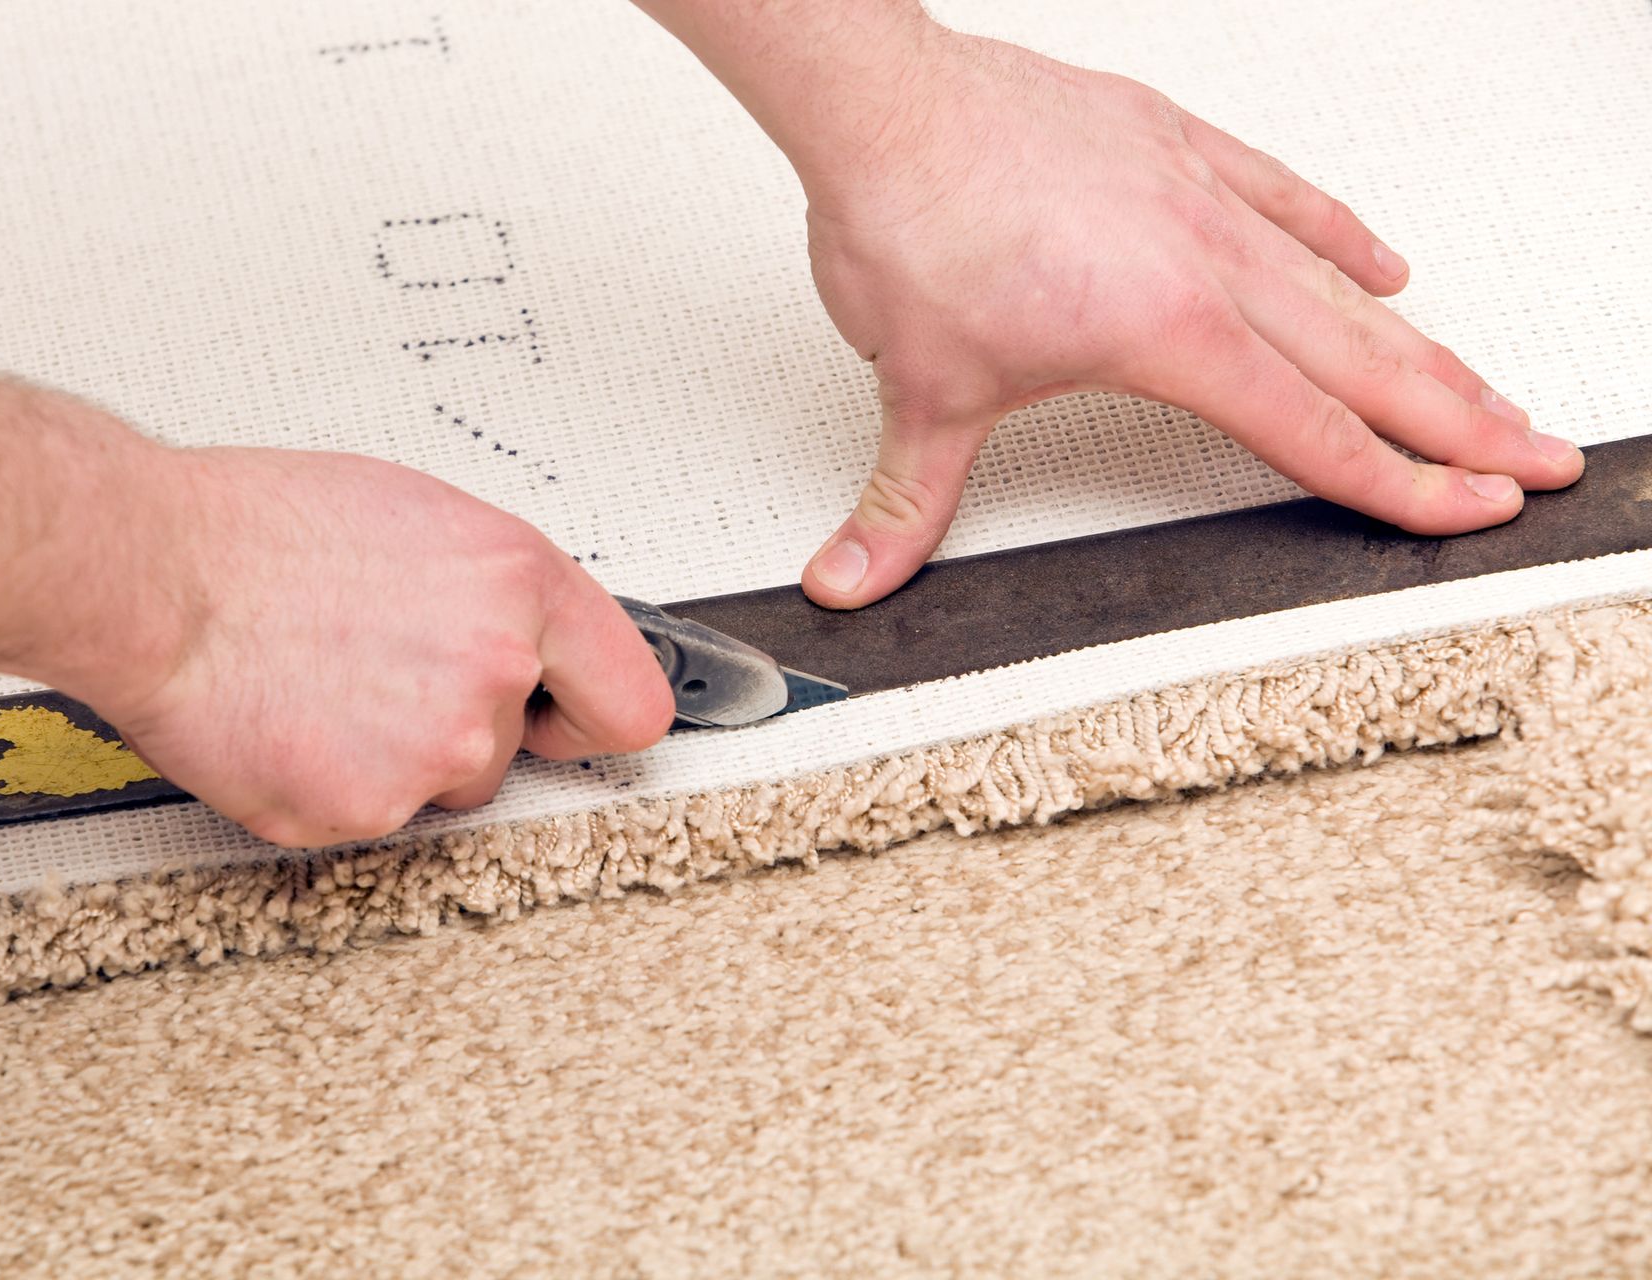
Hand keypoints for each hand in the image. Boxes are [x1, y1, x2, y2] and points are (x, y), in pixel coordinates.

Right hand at [67, 447, 674, 847]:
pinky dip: (326, 783)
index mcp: (520, 586)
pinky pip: (365, 815)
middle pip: (509, 748)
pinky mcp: (362, 809)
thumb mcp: (417, 517)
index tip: (568, 720)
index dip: (592, 715)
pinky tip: (286, 719)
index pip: (632, 701)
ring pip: (436, 784)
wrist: (148, 575)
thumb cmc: (255, 529)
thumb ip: (492, 593)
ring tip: (315, 681)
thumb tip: (521, 638)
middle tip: (374, 670)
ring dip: (388, 754)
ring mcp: (432, 751)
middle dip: (454, 724)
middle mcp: (492, 672)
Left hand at [795, 33, 1583, 607]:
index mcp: (1165, 333)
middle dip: (1462, 423)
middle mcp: (1203, 262)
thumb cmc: (910, 226)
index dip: (1399, 485)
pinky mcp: (1176, 145)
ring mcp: (1197, 198)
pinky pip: (1287, 195)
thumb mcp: (916, 393)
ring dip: (1423, 345)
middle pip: (1364, 364)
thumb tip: (853, 579)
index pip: (1309, 434)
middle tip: (1536, 460)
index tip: (1468, 511)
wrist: (885, 108)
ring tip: (1484, 389)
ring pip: (1342, 287)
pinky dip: (1341, 237)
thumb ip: (904, 504)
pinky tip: (1385, 267)